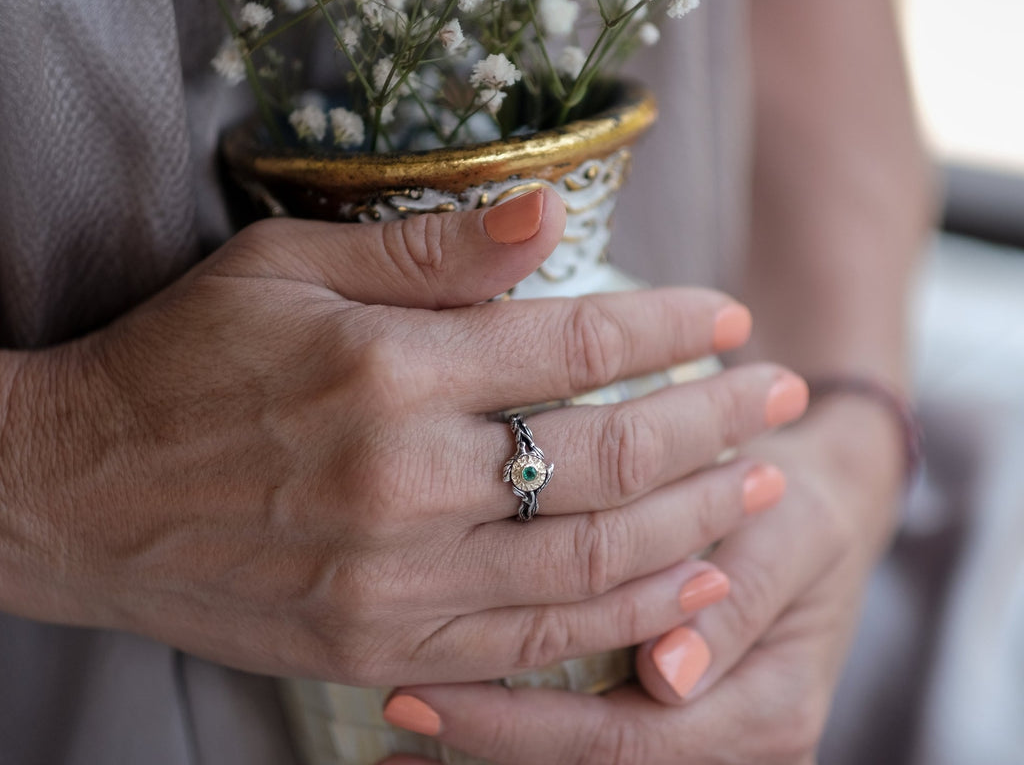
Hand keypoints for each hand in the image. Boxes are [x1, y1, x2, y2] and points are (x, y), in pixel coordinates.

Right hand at [0, 188, 805, 687]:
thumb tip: (548, 214)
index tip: (725, 317)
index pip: (577, 342)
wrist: (77, 494)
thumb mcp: (287, 266)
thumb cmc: (182, 359)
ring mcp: (395, 583)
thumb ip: (428, 251)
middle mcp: (402, 484)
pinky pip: (532, 645)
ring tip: (758, 490)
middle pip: (606, 456)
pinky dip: (622, 618)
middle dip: (712, 424)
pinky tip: (682, 588)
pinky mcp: (379, 650)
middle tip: (778, 400)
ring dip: (693, 524)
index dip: (668, 325)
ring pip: (591, 563)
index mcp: (385, 372)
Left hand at [375, 398, 902, 763]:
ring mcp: (701, 738)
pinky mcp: (671, 719)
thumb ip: (739, 600)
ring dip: (490, 757)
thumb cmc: (798, 502)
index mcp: (768, 709)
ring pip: (584, 764)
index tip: (423, 687)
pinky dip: (519, 743)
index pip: (627, 738)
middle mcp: (734, 745)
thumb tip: (671, 678)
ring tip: (397, 743)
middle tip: (391, 708)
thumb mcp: (788, 530)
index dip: (519, 725)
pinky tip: (443, 742)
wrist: (821, 503)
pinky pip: (591, 742)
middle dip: (485, 747)